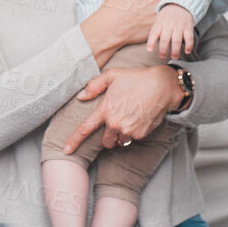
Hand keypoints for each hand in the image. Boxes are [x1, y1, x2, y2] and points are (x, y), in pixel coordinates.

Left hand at [60, 66, 186, 153]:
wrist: (162, 86)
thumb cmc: (136, 78)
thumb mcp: (112, 75)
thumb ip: (94, 86)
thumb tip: (81, 97)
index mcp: (105, 110)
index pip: (85, 129)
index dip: (74, 141)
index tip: (66, 150)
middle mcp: (115, 123)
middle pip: (105, 142)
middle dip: (108, 136)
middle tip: (116, 123)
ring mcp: (129, 130)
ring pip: (120, 142)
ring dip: (121, 135)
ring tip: (130, 118)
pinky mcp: (141, 134)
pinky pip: (133, 139)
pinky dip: (134, 132)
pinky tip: (139, 118)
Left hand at [147, 4, 194, 59]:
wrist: (179, 5)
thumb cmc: (166, 17)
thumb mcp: (158, 21)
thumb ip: (155, 32)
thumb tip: (149, 48)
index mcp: (160, 23)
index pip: (154, 33)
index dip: (151, 42)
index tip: (149, 50)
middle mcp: (169, 25)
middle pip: (165, 39)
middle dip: (163, 49)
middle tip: (162, 56)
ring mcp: (179, 26)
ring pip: (177, 40)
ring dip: (175, 50)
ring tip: (174, 57)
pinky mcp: (188, 27)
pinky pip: (189, 38)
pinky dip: (189, 46)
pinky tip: (187, 51)